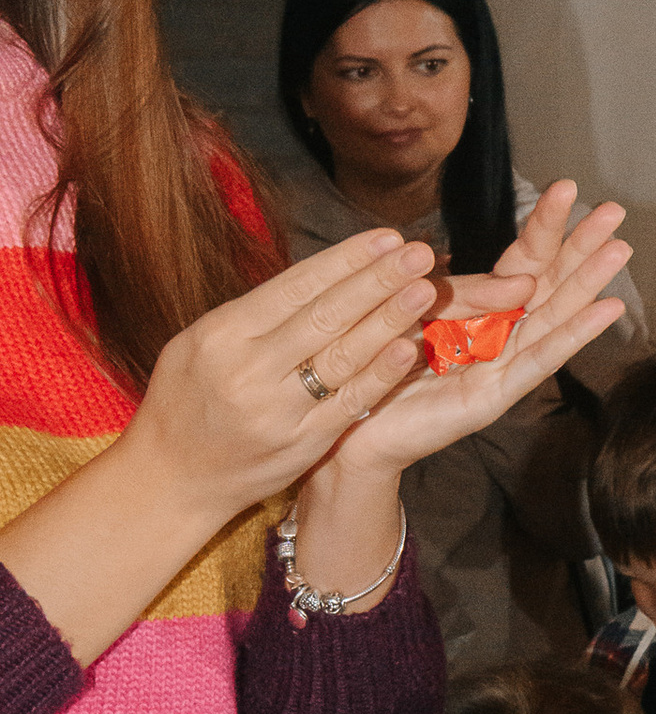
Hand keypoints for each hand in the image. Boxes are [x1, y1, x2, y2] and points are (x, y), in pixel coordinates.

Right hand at [119, 231, 442, 541]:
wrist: (172, 477)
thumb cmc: (186, 399)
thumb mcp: (199, 343)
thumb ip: (253, 314)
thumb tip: (318, 277)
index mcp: (222, 334)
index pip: (295, 286)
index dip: (346, 259)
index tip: (387, 237)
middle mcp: (249, 369)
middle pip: (325, 315)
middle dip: (378, 280)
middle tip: (419, 252)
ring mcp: (278, 409)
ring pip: (343, 356)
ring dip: (389, 320)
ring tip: (425, 290)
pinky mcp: (302, 443)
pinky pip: (349, 402)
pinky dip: (380, 374)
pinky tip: (410, 349)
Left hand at [325, 196, 633, 479]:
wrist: (354, 428)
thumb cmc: (382, 365)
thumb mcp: (417, 310)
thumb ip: (461, 293)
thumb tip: (518, 279)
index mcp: (482, 310)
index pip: (523, 259)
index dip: (545, 225)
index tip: (566, 188)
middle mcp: (500, 336)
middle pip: (551, 284)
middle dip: (582, 246)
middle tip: (615, 209)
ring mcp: (502, 367)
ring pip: (554, 318)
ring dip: (589, 284)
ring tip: (620, 250)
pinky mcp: (494, 397)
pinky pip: (537, 362)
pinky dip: (574, 336)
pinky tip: (605, 311)